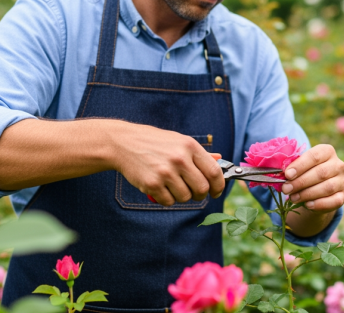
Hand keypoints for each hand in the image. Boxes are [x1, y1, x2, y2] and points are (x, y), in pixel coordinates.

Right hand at [109, 122, 224, 205]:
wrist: (123, 143)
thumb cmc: (154, 142)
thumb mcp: (178, 141)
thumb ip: (199, 154)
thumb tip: (220, 161)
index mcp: (190, 146)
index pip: (214, 172)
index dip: (219, 186)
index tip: (216, 191)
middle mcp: (180, 159)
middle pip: (202, 189)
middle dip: (200, 195)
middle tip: (194, 192)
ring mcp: (165, 172)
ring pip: (185, 197)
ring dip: (181, 196)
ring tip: (172, 185)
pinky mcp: (152, 184)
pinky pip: (168, 202)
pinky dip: (166, 199)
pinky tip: (160, 187)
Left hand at [280, 144, 343, 212]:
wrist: (316, 189)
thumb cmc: (304, 173)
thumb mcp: (298, 166)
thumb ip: (291, 167)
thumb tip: (280, 173)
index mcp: (327, 151)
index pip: (314, 156)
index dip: (300, 165)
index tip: (287, 174)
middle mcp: (338, 165)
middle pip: (320, 173)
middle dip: (300, 182)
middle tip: (286, 189)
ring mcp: (342, 181)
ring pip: (327, 188)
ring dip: (307, 194)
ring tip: (293, 198)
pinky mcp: (342, 196)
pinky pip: (333, 201)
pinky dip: (319, 204)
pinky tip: (307, 205)